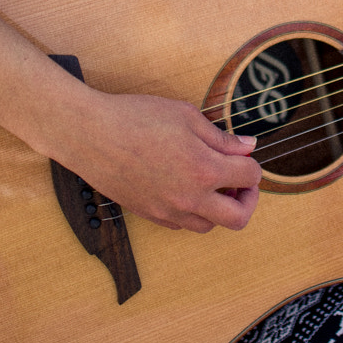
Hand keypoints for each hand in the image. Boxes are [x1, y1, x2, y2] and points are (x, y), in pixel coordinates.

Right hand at [44, 88, 260, 233]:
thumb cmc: (135, 118)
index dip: (252, 164)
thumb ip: (221, 137)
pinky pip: (182, 224)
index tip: (244, 156)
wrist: (90, 134)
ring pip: (208, 225)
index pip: (250, 177)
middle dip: (247, 199)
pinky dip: (192, 211)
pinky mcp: (149, 215)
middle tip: (239, 181)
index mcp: (204, 169)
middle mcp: (190, 198)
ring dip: (219, 208)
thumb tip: (247, 147)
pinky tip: (186, 188)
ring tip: (211, 183)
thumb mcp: (186, 116)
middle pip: (238, 218)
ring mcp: (168, 211)